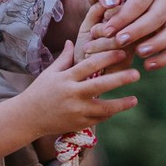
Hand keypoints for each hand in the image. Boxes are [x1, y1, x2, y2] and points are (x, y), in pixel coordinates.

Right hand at [20, 21, 139, 137]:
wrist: (28, 118)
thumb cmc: (39, 92)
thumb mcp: (50, 73)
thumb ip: (64, 58)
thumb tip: (72, 41)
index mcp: (66, 78)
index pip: (90, 65)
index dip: (107, 57)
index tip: (123, 52)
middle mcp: (72, 94)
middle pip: (100, 86)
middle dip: (120, 79)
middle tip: (137, 73)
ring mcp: (76, 111)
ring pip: (103, 108)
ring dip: (120, 104)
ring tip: (135, 99)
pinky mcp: (78, 124)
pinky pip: (98, 119)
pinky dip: (109, 113)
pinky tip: (118, 108)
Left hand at [77, 0, 165, 71]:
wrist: (108, 7)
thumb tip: (112, 3)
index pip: (140, 1)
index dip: (125, 17)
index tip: (108, 30)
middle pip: (158, 15)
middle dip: (138, 30)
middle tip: (119, 42)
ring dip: (158, 43)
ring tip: (139, 53)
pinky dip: (164, 58)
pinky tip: (147, 66)